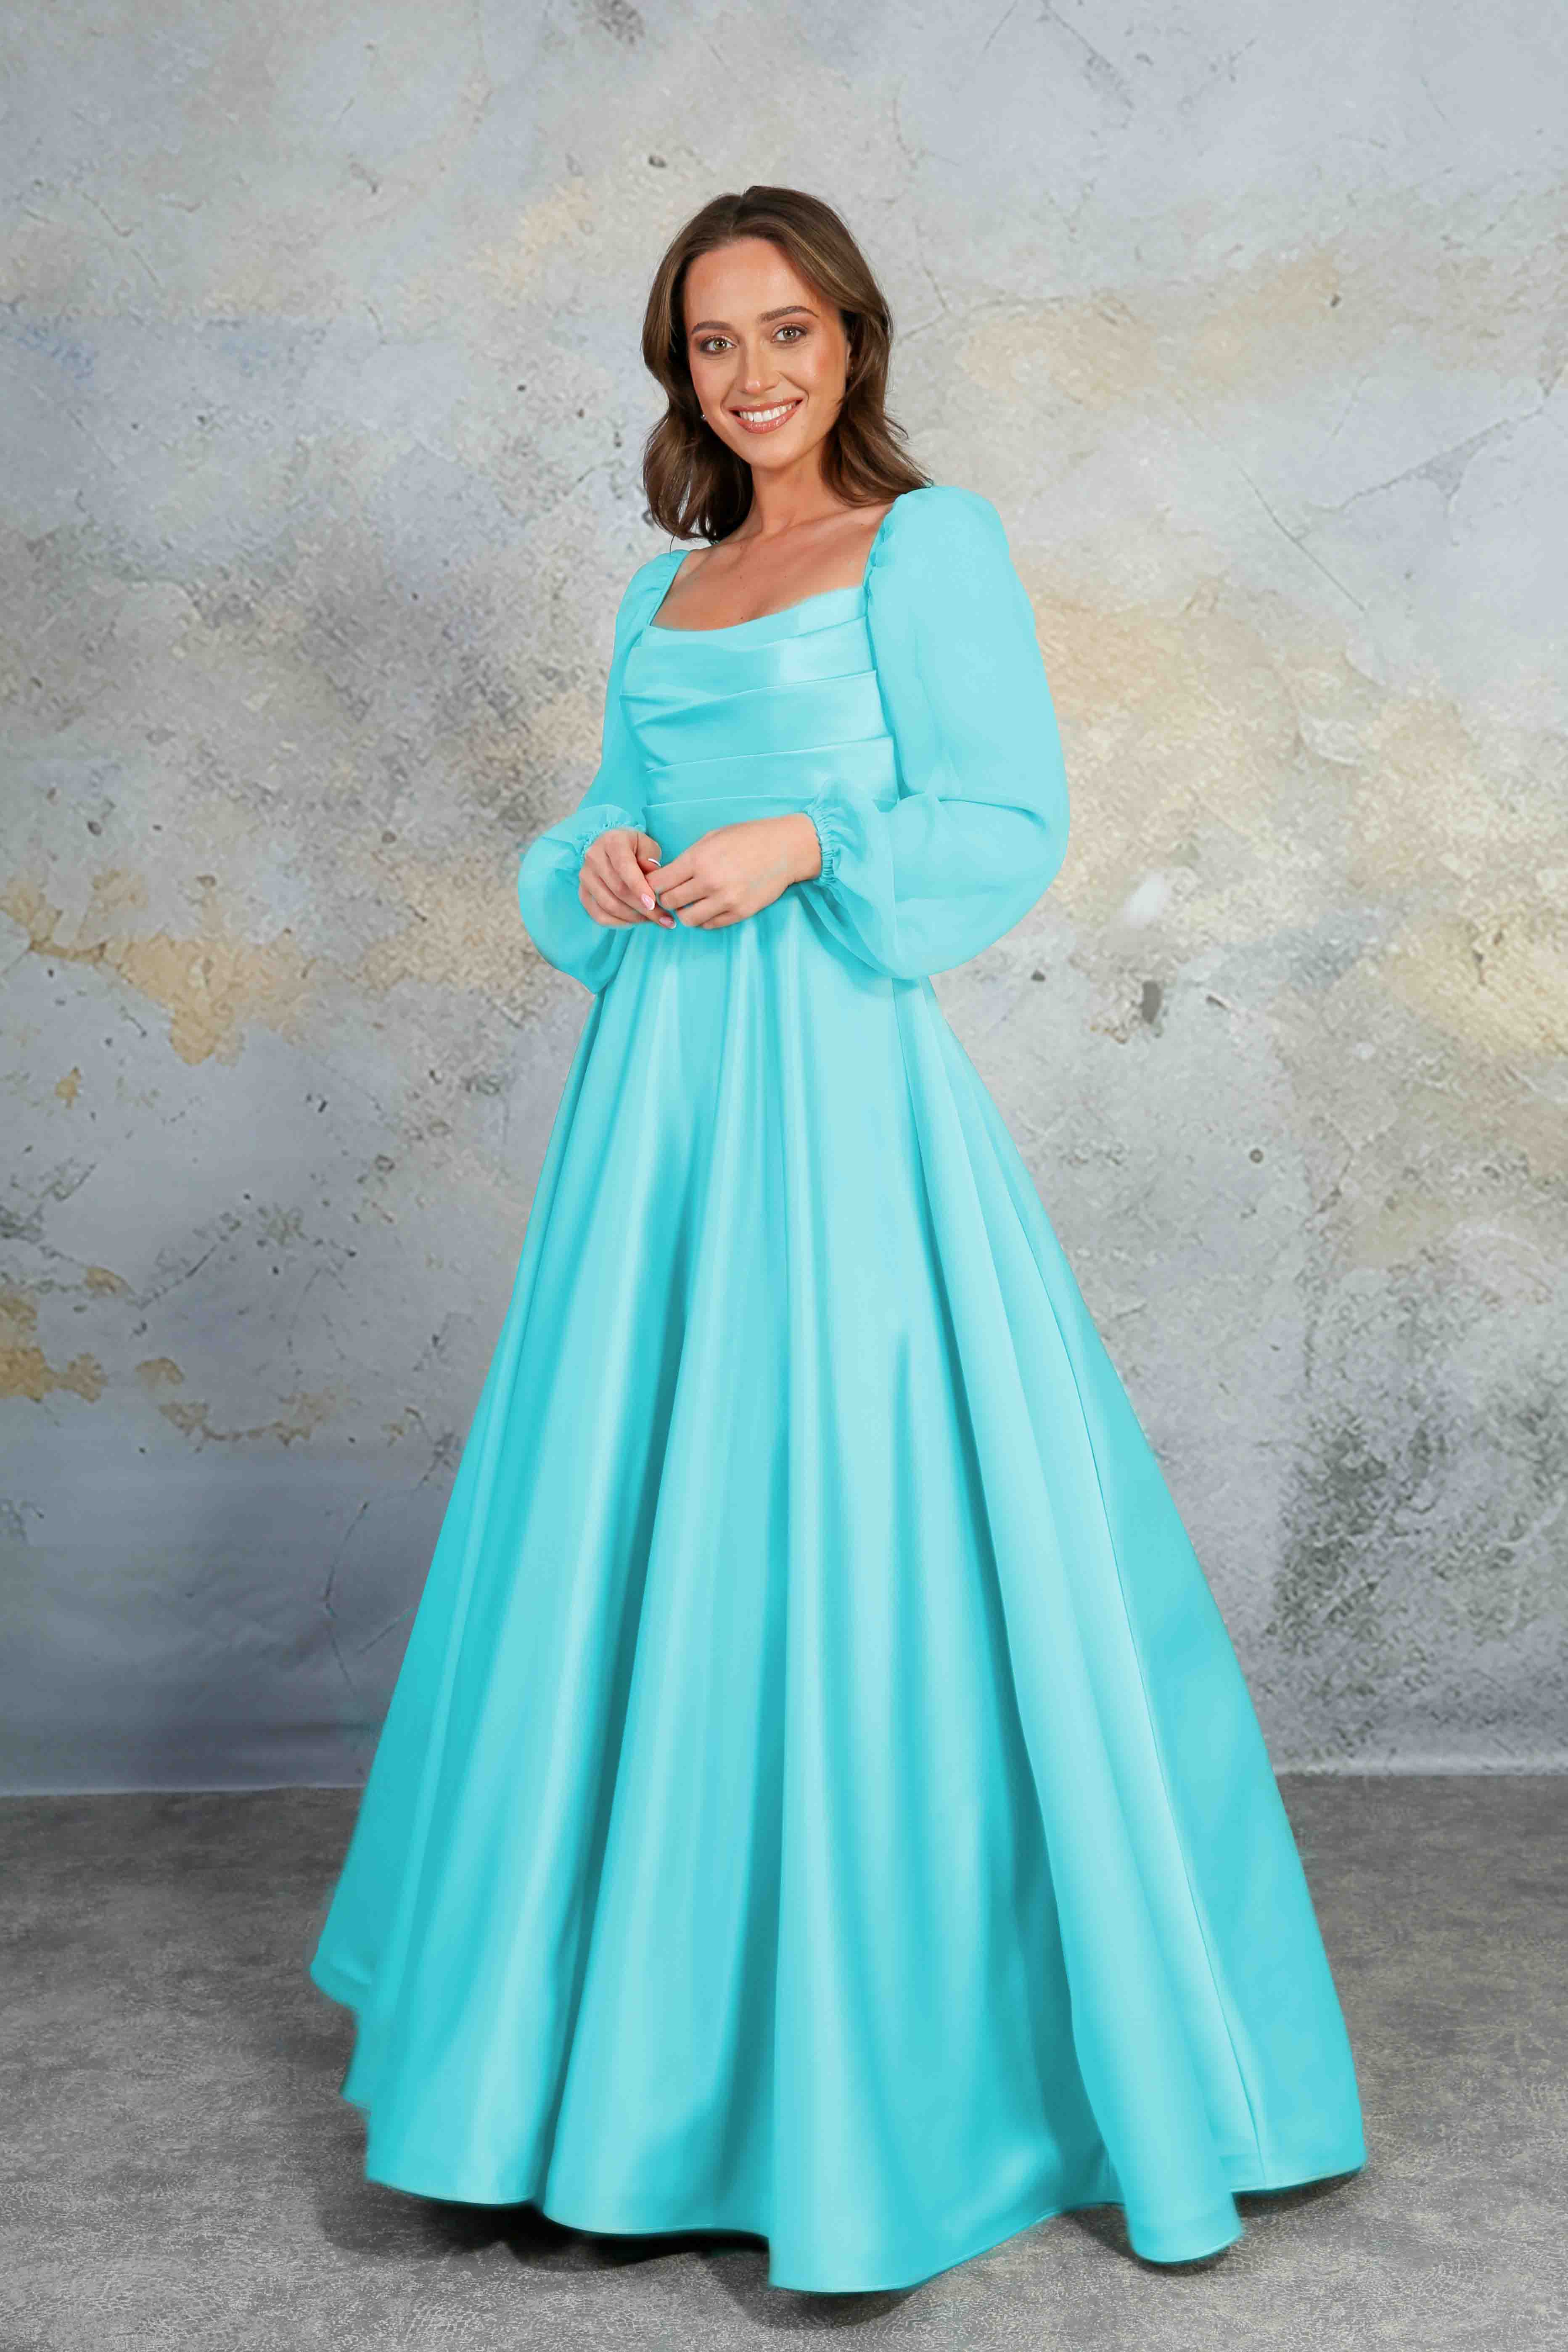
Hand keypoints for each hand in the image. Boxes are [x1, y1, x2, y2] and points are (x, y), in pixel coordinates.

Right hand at [578, 826, 669, 926]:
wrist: (612, 848)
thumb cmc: (634, 848)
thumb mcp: (648, 846)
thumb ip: (651, 860)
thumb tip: (652, 882)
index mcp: (612, 842)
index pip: (624, 867)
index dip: (639, 888)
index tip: (653, 904)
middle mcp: (594, 858)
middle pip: (618, 890)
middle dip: (643, 908)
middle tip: (665, 919)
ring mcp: (586, 877)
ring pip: (609, 905)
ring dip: (634, 918)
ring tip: (654, 920)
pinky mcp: (583, 893)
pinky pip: (599, 915)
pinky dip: (619, 923)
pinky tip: (635, 922)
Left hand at [643, 813, 821, 930]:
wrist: (784, 849)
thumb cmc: (747, 838)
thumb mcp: (711, 838)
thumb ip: (688, 858)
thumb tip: (664, 876)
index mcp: (698, 860)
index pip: (659, 883)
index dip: (654, 884)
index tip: (658, 883)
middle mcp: (709, 882)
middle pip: (670, 902)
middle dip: (668, 898)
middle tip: (675, 892)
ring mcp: (725, 901)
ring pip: (687, 919)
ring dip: (685, 911)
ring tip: (693, 901)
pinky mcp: (739, 913)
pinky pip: (709, 925)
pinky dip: (705, 918)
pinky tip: (710, 906)